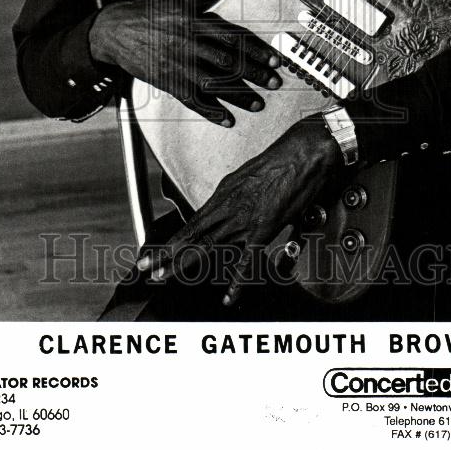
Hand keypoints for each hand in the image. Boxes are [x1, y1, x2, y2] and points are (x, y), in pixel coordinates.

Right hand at [88, 0, 280, 125]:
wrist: (113, 30)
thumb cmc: (147, 14)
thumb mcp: (177, 3)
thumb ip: (204, 13)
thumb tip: (230, 25)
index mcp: (193, 21)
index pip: (232, 38)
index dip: (255, 50)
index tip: (273, 59)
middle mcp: (187, 43)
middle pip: (228, 62)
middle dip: (255, 74)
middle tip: (274, 82)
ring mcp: (177, 64)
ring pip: (214, 84)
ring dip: (239, 96)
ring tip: (258, 103)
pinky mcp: (167, 81)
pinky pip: (192, 100)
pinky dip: (211, 112)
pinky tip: (228, 119)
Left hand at [136, 116, 342, 305]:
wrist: (301, 154)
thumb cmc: (279, 161)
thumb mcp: (246, 177)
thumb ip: (232, 196)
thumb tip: (222, 208)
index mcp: (224, 195)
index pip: (190, 224)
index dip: (170, 241)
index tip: (153, 252)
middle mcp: (228, 208)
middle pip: (192, 236)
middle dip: (166, 254)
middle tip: (148, 268)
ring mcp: (244, 220)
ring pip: (208, 246)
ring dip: (185, 264)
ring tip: (166, 278)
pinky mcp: (264, 228)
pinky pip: (247, 259)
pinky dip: (237, 280)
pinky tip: (228, 296)